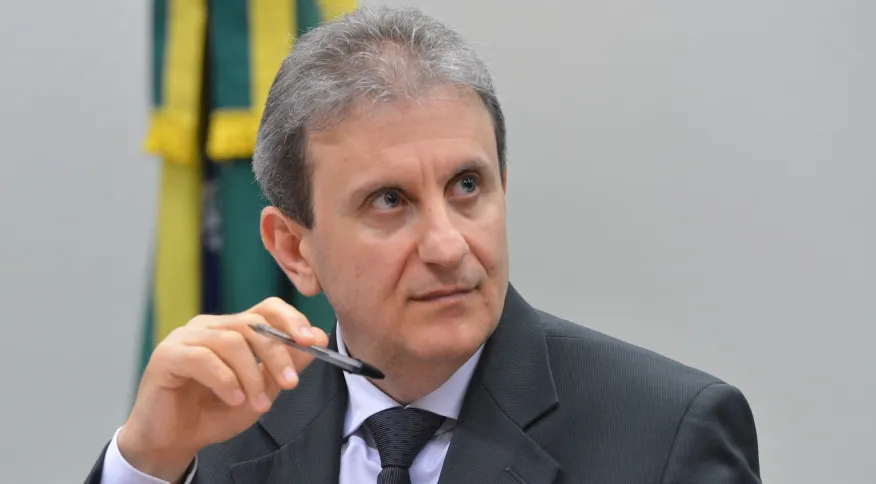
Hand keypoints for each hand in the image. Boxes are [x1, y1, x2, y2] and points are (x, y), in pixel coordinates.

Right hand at [117, 297, 327, 482]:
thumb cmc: (215, 413)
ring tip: (258, 404)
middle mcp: (210, 327)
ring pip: (230, 342)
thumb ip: (286, 365)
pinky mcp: (167, 356)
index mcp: (233, 329)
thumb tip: (317, 338)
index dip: (291, 319)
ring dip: (251, 375)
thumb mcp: (261, 391)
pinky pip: (202, 358)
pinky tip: (233, 399)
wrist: (175, 441)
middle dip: (277, 354)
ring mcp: (186, 338)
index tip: (311, 341)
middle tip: (290, 383)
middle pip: (252, 324)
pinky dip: (224, 380)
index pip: (267, 308)